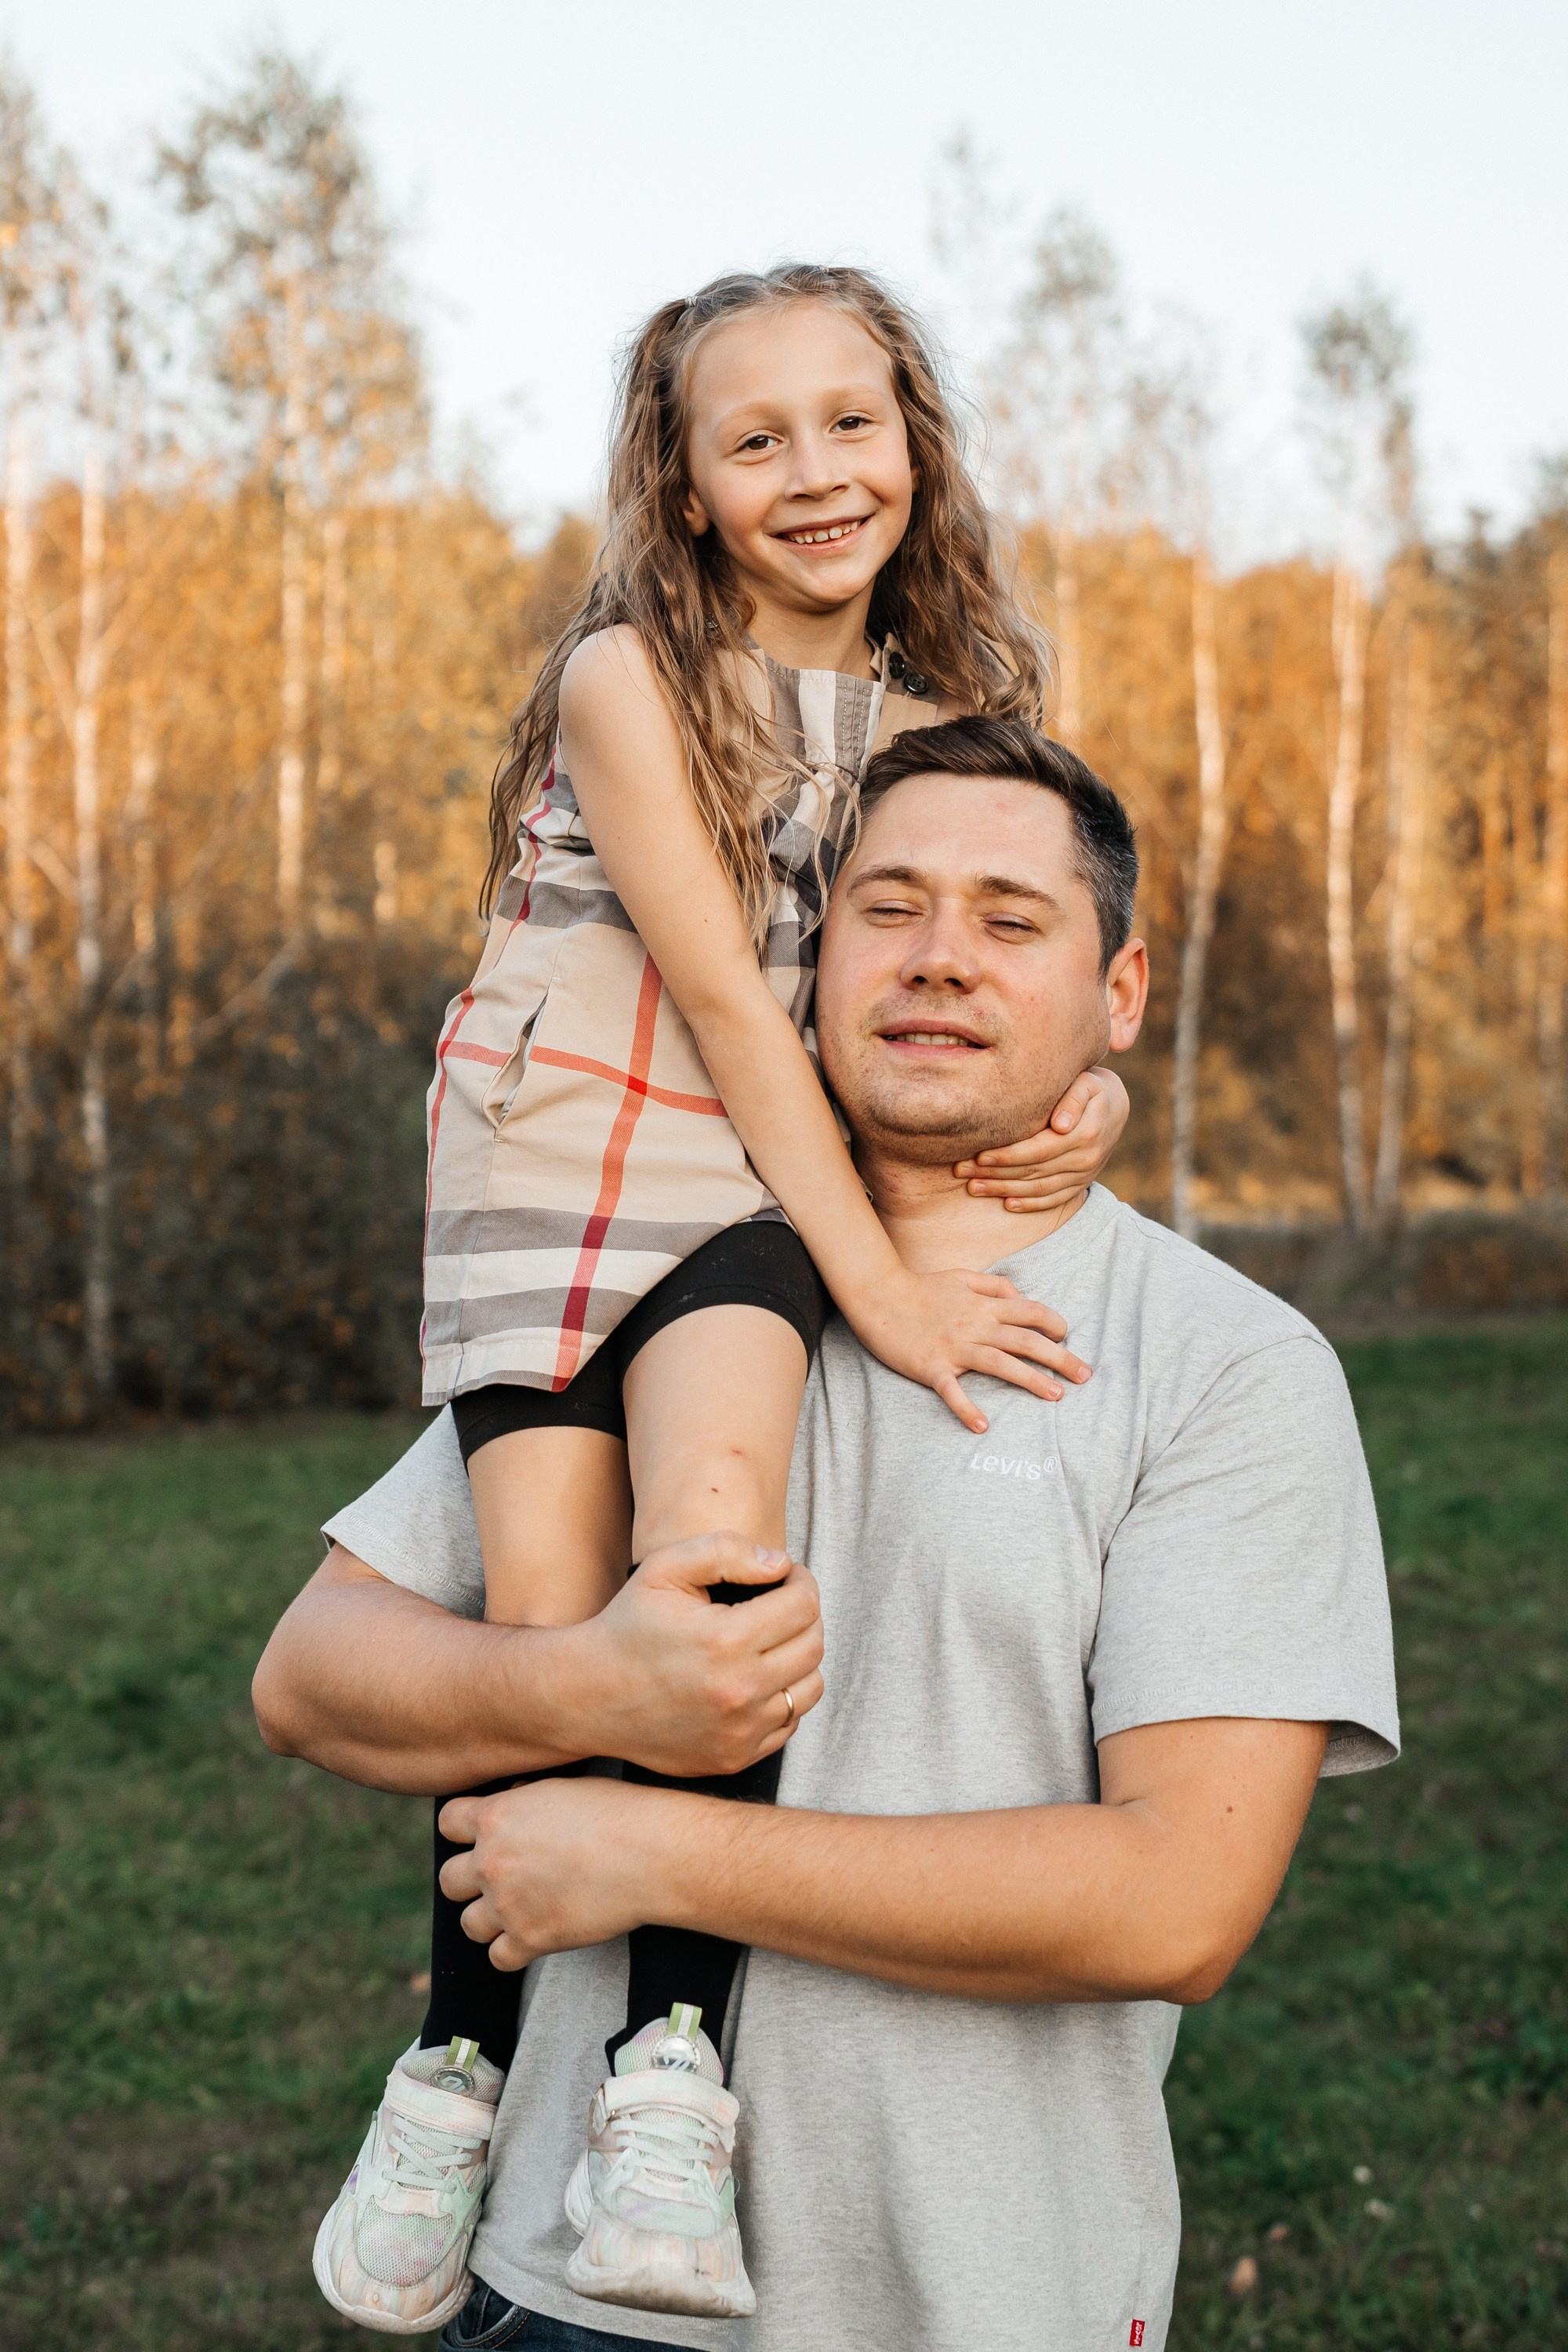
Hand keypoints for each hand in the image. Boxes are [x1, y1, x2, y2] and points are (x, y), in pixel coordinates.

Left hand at [439, 1775, 685, 1970]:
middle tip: (500, 1879)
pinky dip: (514, 1951)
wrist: (650, 1854)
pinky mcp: (531, 1940)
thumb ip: (525, 1801)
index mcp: (496, 1817)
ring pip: (469, 1925)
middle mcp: (492, 1862)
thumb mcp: (562, 1787)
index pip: (447, 1823)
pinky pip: (498, 1958)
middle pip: (449, 1881)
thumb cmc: (616, 1812)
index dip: (464, 1830)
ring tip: (518, 1910)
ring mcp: (508, 1905)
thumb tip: (514, 1803)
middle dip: (470, 1880)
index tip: (482, 1836)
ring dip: (489, 1919)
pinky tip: (535, 1934)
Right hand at [575, 1532, 822, 1778]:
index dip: (801, 1580)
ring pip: (810, 1687)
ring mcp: (740, 1731)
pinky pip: (789, 1722)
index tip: (786, 1576)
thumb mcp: (664, 1569)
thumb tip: (781, 1564)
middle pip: (813, 1644)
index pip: (804, 1605)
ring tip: (770, 1642)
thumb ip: (726, 1551)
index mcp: (725, 1640)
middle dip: (804, 1616)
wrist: (589, 1697)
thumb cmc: (628, 1626)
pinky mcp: (736, 1757)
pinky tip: (753, 1678)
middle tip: (780, 1604)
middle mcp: (739, 1691)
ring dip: (799, 1658)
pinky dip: (782, 1697)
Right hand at [845, 1266, 1090, 1434]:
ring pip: (1000, 1363)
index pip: (1030, 1312)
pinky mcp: (931, 1366)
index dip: (1054, 1323)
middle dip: (1060, 1357)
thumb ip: (994, 1285)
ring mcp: (954, 1347)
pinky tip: (982, 1426)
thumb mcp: (961, 1276)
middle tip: (1085, 1375)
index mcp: (983, 1304)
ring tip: (1056, 1396)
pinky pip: (952, 1390)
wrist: (878, 1294)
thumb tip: (1022, 1298)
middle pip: (1026, 1341)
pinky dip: (966, 1408)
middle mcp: (975, 1325)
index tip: (1066, 1337)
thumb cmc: (921, 1286)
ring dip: (1030, 1380)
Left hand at [955, 1065, 1129, 1211]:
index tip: (979, 1155)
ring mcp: (1085, 1175)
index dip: (1007, 1155)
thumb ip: (1073, 1099)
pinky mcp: (1081, 1184)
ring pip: (1039, 1189)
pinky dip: (1030, 1205)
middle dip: (994, 1173)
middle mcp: (1086, 1159)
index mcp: (1086, 1133)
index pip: (1038, 1150)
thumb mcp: (1087, 1082)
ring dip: (1004, 1191)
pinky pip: (1054, 1200)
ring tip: (973, 1187)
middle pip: (1033, 1171)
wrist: (1115, 1105)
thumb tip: (1060, 1125)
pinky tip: (1006, 1204)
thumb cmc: (1090, 1086)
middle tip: (962, 1171)